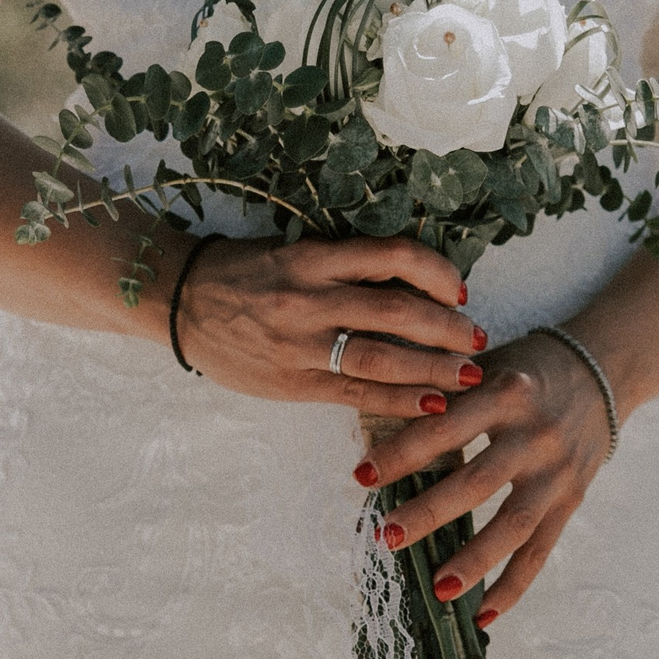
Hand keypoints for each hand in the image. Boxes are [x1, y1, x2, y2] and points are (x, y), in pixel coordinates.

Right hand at [171, 235, 487, 417]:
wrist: (179, 301)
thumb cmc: (243, 273)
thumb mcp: (293, 253)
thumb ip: (344, 268)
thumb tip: (411, 286)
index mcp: (314, 257)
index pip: (391, 257)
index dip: (435, 271)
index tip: (459, 289)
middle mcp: (309, 297)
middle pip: (396, 312)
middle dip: (446, 327)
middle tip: (479, 338)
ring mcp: (300, 343)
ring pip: (380, 357)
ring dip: (432, 368)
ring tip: (468, 375)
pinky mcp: (292, 381)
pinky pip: (355, 394)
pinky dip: (397, 400)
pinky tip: (431, 405)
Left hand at [356, 330, 614, 623]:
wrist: (602, 370)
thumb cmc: (526, 368)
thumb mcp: (486, 364)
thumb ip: (439, 387)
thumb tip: (372, 411)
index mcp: (506, 393)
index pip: (445, 429)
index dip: (402, 454)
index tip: (361, 477)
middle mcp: (535, 434)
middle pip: (477, 482)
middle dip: (430, 512)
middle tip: (386, 536)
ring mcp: (556, 472)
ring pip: (513, 525)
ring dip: (474, 561)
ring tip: (437, 589)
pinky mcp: (571, 500)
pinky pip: (541, 550)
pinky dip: (513, 586)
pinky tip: (482, 615)